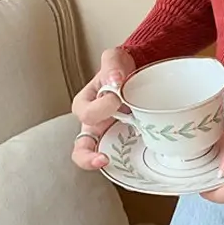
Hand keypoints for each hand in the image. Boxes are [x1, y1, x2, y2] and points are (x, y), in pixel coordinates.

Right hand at [71, 47, 135, 170]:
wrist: (141, 70)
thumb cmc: (122, 68)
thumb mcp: (114, 59)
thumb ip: (112, 65)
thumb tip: (115, 80)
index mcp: (86, 104)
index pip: (85, 113)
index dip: (100, 108)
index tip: (117, 97)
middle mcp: (94, 124)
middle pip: (81, 149)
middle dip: (88, 157)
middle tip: (103, 158)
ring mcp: (110, 134)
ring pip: (100, 157)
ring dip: (108, 162)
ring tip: (114, 165)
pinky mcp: (127, 141)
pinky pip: (125, 155)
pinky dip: (131, 159)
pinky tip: (142, 157)